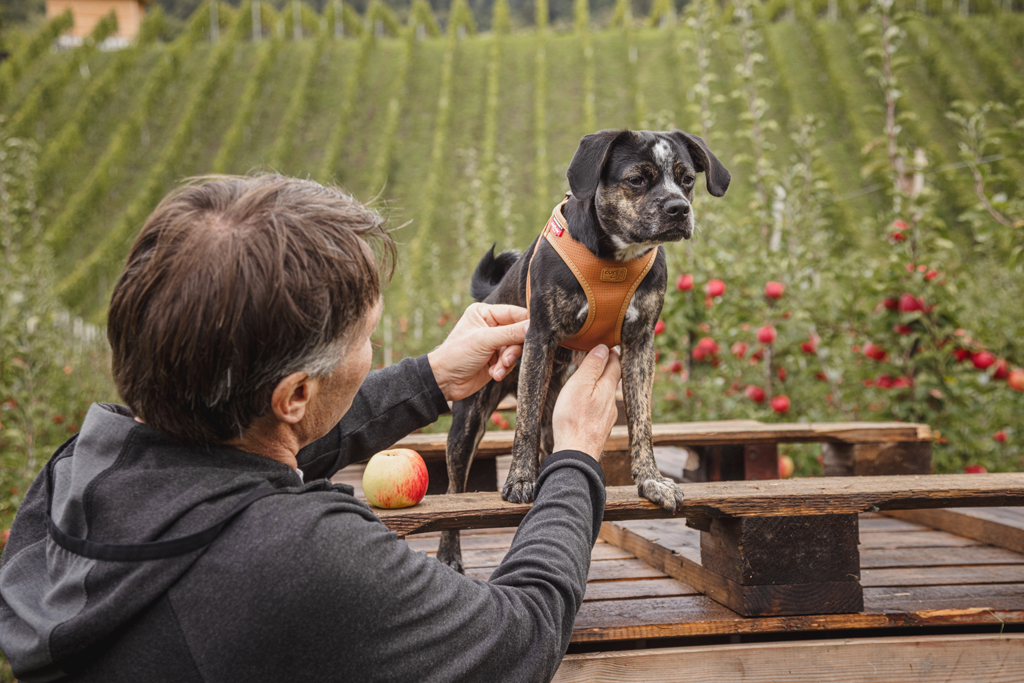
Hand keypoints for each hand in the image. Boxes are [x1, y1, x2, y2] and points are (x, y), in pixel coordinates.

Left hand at [427, 303, 529, 401]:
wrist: (445, 381)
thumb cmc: (457, 354)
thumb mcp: (484, 340)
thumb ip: (510, 333)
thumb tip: (533, 327)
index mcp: (485, 313)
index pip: (514, 313)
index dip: (526, 322)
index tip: (537, 332)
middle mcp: (491, 326)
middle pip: (518, 333)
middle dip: (513, 348)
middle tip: (507, 358)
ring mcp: (494, 344)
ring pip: (515, 349)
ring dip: (507, 361)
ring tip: (497, 369)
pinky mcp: (496, 360)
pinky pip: (510, 362)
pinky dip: (504, 369)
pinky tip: (494, 374)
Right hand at [552, 345, 620, 460]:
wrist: (576, 454)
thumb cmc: (573, 418)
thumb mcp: (579, 386)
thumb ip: (592, 366)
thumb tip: (604, 348)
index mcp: (609, 387)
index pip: (616, 363)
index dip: (610, 351)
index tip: (602, 344)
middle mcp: (612, 401)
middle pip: (614, 378)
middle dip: (607, 366)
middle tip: (597, 356)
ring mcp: (608, 416)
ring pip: (608, 394)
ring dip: (601, 384)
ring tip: (590, 378)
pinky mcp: (601, 428)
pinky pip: (602, 408)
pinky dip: (597, 399)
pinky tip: (588, 403)